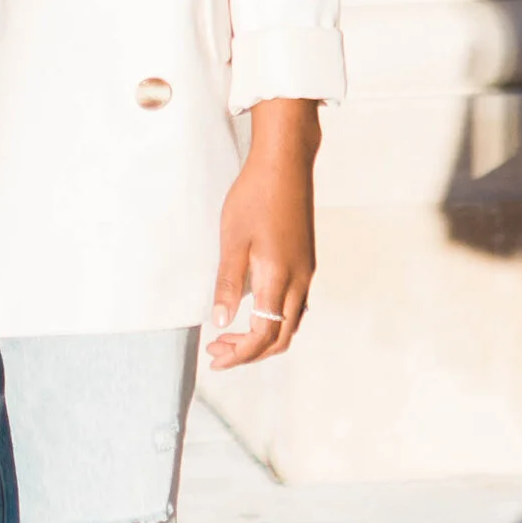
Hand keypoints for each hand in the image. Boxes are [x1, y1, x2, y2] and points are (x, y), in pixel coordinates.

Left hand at [207, 99, 319, 368]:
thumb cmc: (256, 196)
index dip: (239, 354)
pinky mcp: (306, 261)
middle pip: (281, 338)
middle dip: (249, 353)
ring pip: (290, 323)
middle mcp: (300, 280)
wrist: (286, 164)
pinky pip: (295, 306)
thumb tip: (222, 321)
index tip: (215, 357)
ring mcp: (306, 271)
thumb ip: (229, 284)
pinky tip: (253, 310)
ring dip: (262, 337)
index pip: (263, 335)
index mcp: (280, 278)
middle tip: (217, 351)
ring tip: (229, 335)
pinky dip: (274, 320)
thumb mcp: (233, 240)